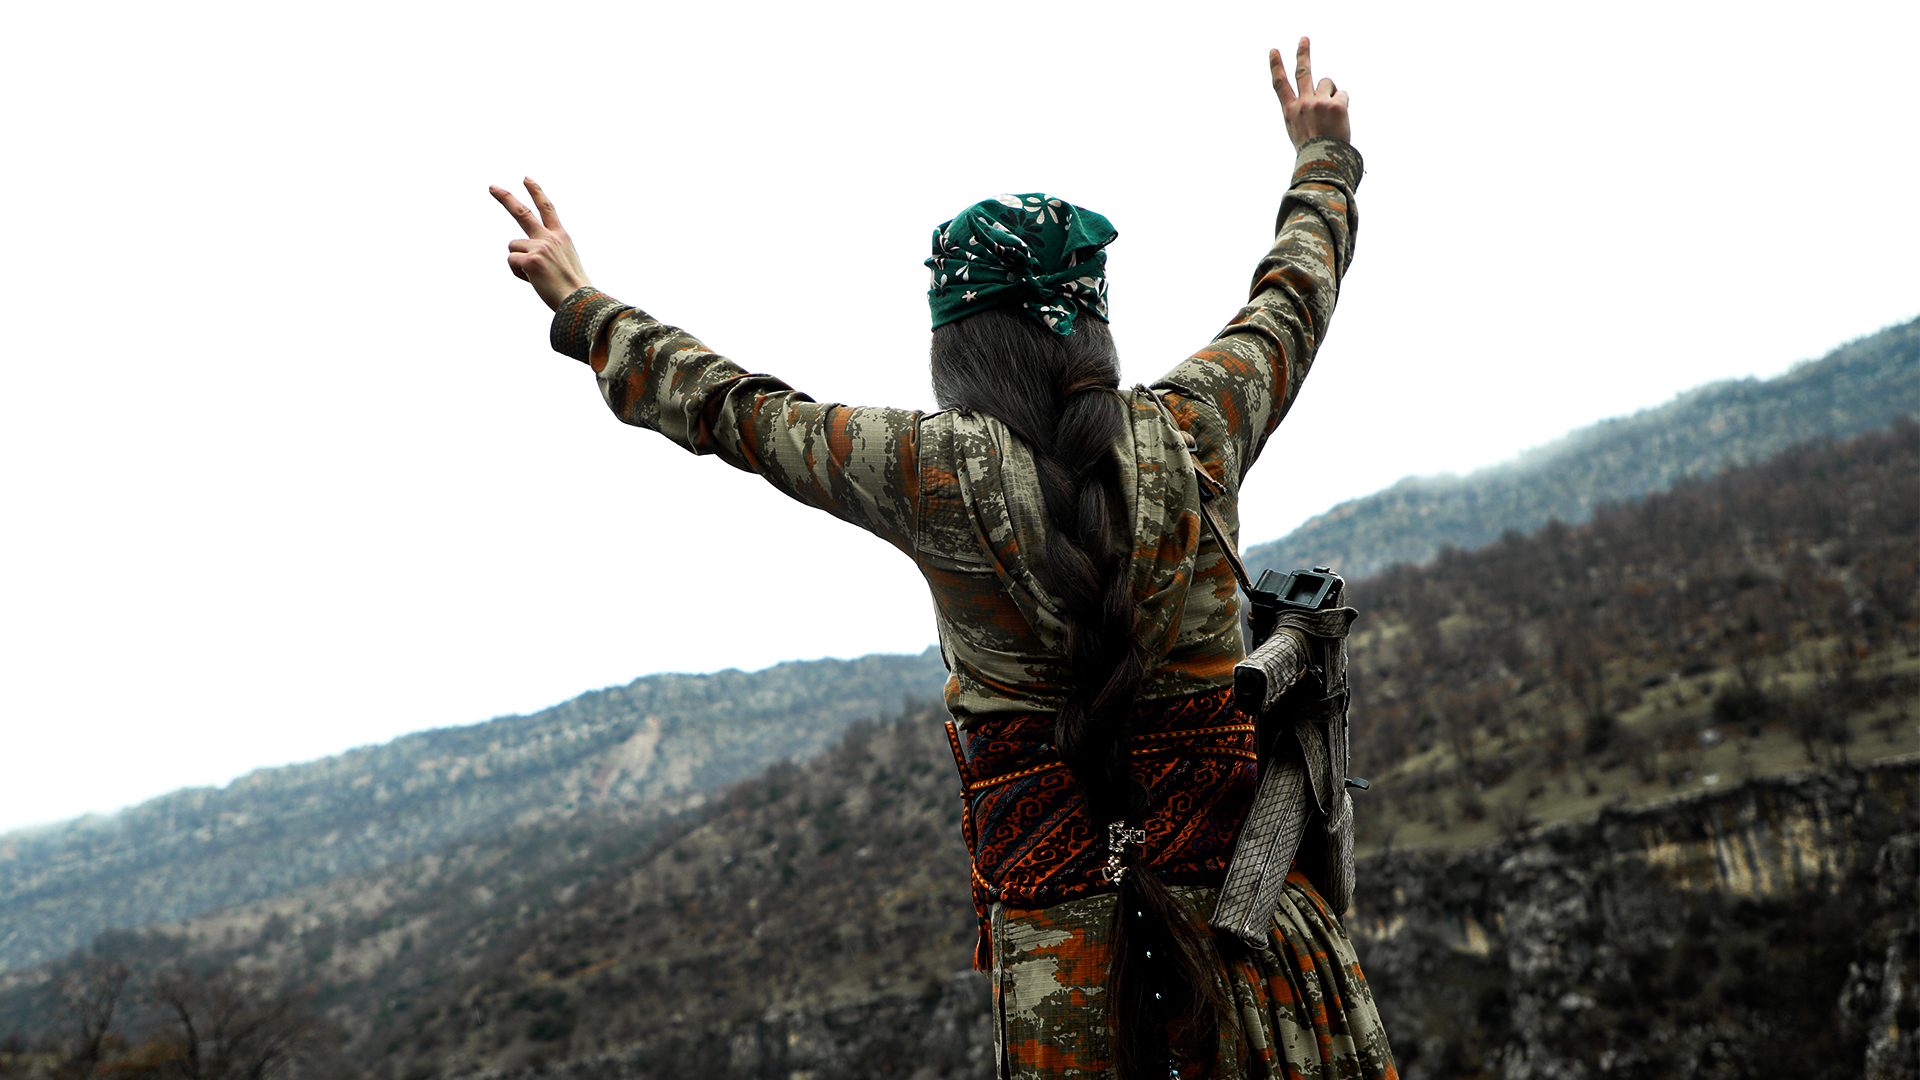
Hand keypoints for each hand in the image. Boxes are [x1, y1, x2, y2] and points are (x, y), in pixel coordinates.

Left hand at [490, 178, 592, 310]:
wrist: (580, 301)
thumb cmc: (573, 289)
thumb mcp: (565, 263)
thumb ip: (547, 252)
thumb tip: (523, 258)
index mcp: (561, 237)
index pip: (547, 208)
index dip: (536, 192)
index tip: (526, 178)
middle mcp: (550, 238)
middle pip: (522, 213)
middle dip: (505, 198)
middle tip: (491, 187)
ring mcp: (540, 247)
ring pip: (513, 248)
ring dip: (519, 262)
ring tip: (538, 276)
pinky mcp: (530, 260)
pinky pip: (512, 262)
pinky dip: (519, 273)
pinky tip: (534, 281)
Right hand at [1270, 37, 1350, 150]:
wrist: (1324, 162)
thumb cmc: (1312, 150)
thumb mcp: (1298, 130)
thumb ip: (1302, 110)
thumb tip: (1318, 91)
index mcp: (1291, 111)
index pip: (1280, 84)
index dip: (1276, 66)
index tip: (1273, 51)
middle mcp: (1303, 104)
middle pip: (1303, 72)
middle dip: (1303, 54)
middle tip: (1304, 39)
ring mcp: (1319, 103)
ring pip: (1328, 83)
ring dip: (1331, 93)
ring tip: (1331, 114)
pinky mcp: (1336, 104)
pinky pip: (1342, 94)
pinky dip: (1342, 104)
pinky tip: (1339, 119)